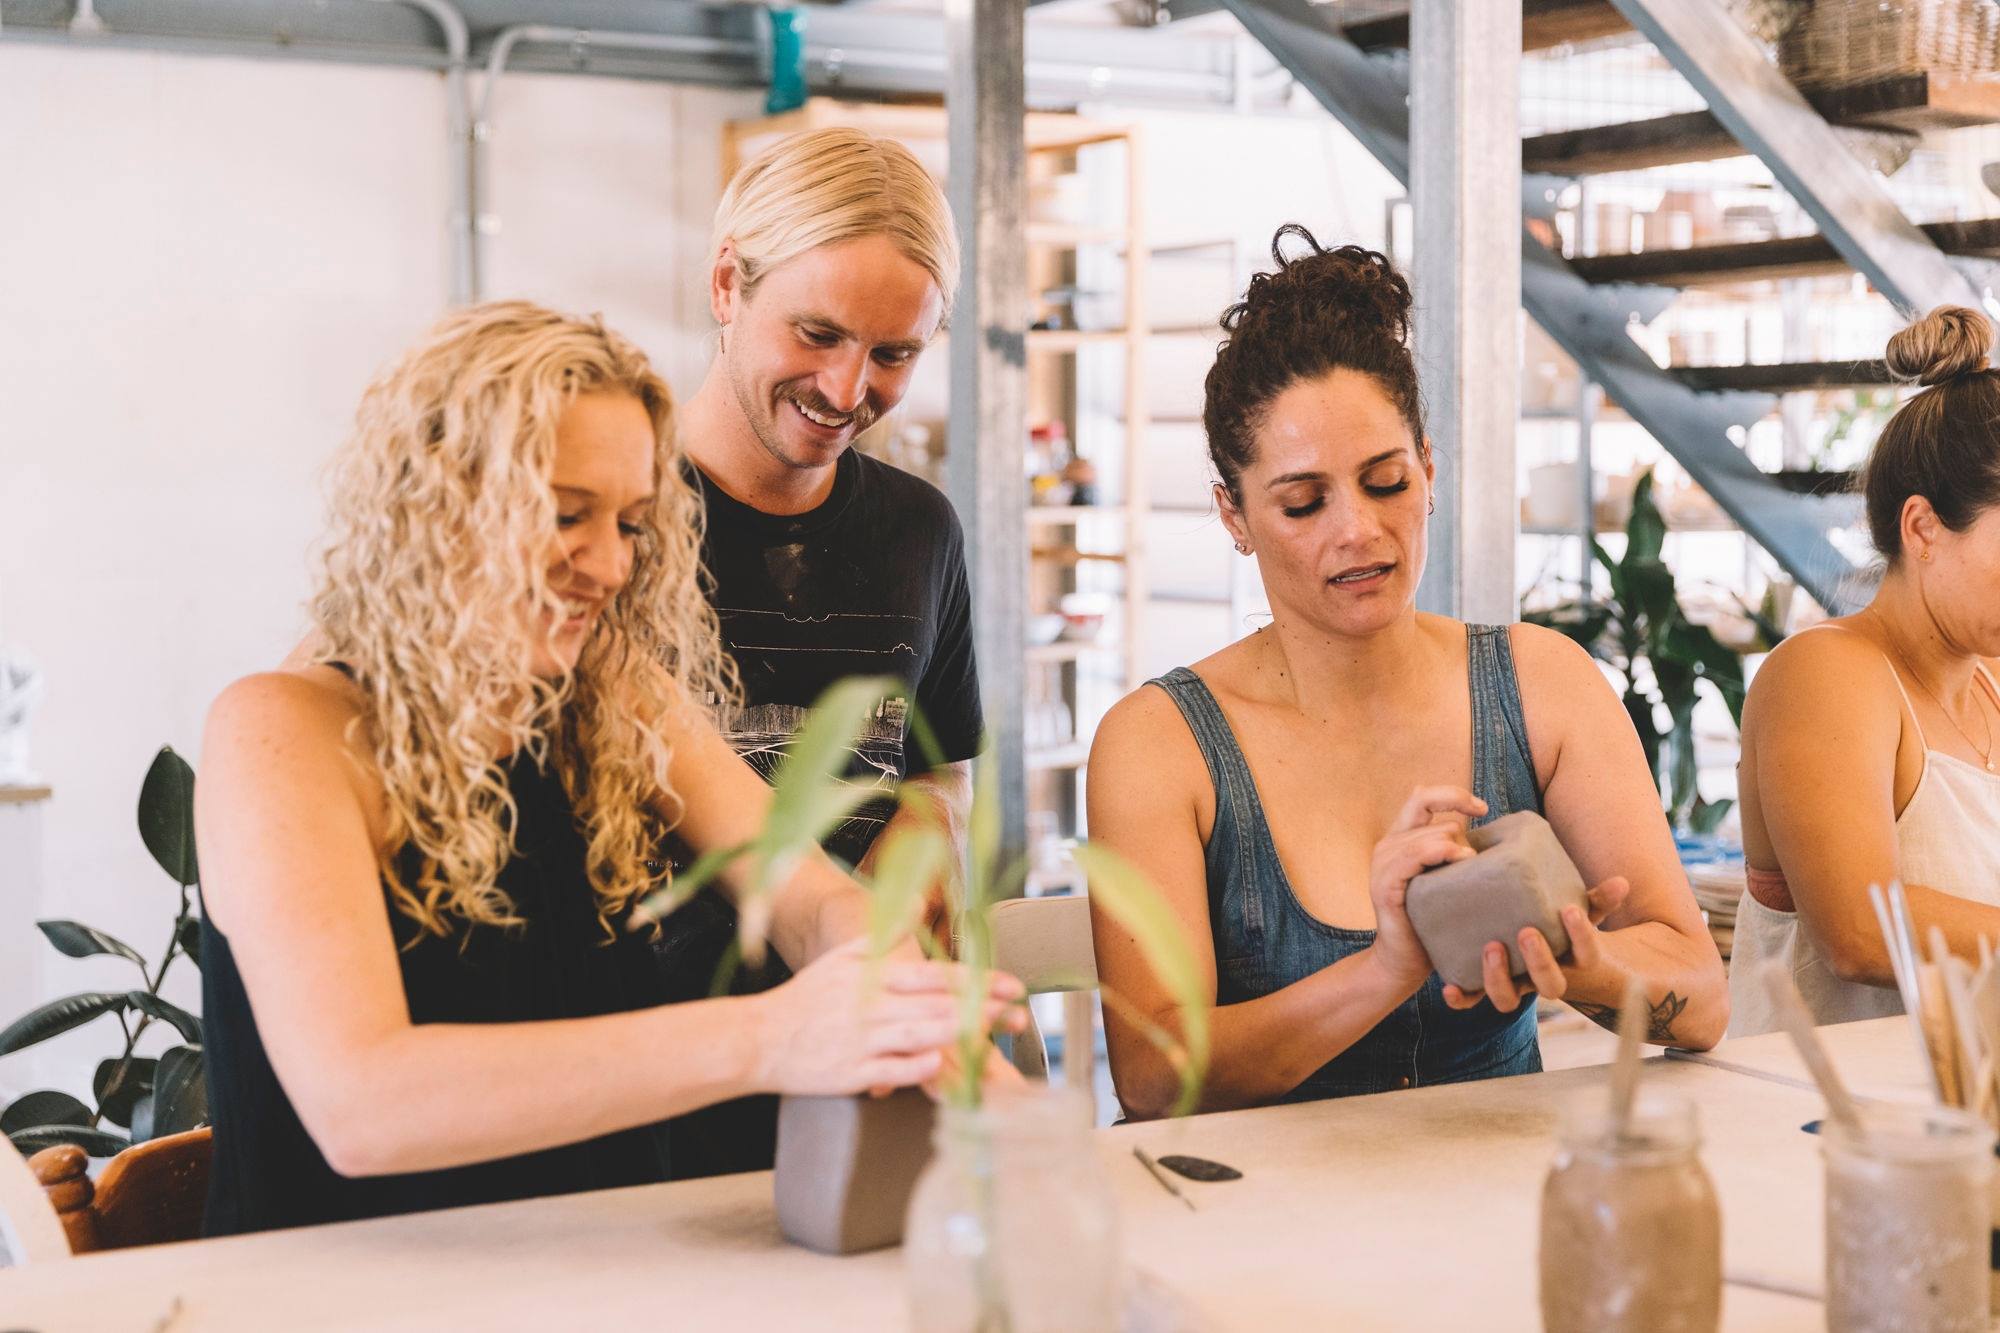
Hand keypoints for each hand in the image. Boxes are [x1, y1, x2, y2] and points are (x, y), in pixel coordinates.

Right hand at [751, 938, 1026, 1095]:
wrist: (759, 1039)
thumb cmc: (805, 999)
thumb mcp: (841, 956)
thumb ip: (884, 933)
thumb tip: (918, 901)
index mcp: (873, 976)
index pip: (935, 975)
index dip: (978, 980)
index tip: (1012, 985)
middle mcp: (871, 1006)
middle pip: (936, 1005)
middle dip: (982, 1009)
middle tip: (1019, 1012)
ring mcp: (861, 1041)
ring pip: (919, 1034)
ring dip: (958, 1034)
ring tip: (992, 1034)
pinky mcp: (851, 1074)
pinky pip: (891, 1070)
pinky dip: (916, 1066)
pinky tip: (941, 1062)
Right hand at [1361, 786, 1487, 993]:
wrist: (1405, 963)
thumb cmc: (1432, 922)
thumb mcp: (1446, 879)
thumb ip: (1453, 851)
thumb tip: (1481, 828)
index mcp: (1400, 838)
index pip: (1422, 795)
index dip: (1453, 794)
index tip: (1483, 809)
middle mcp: (1387, 846)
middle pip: (1428, 810)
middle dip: (1460, 825)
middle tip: (1477, 855)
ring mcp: (1383, 865)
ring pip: (1427, 834)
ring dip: (1455, 844)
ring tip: (1471, 863)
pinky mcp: (1385, 886)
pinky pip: (1413, 857)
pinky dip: (1438, 853)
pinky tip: (1459, 861)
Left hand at [1441, 876, 1629, 1011]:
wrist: (1541, 953)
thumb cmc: (1561, 927)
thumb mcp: (1581, 913)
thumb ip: (1596, 900)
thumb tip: (1621, 883)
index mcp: (1571, 960)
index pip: (1586, 955)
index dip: (1581, 937)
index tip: (1571, 910)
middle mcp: (1542, 978)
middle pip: (1550, 986)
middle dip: (1539, 962)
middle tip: (1526, 932)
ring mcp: (1515, 984)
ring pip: (1509, 1000)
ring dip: (1498, 978)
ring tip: (1491, 946)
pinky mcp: (1486, 985)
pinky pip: (1473, 1000)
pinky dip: (1462, 998)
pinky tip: (1450, 986)